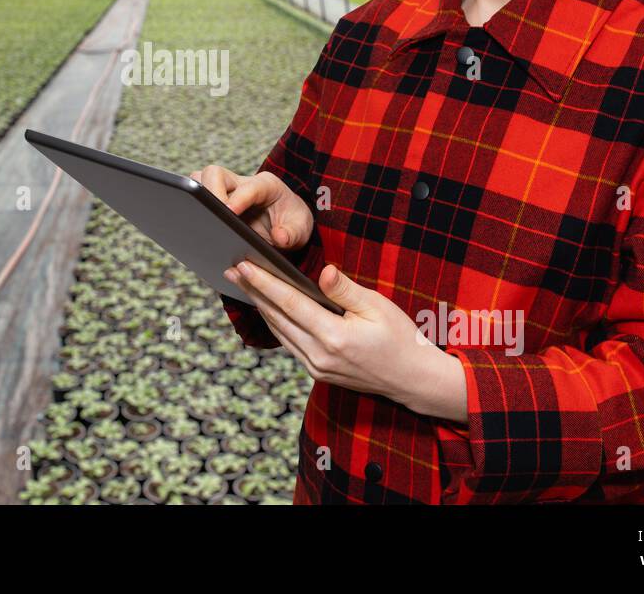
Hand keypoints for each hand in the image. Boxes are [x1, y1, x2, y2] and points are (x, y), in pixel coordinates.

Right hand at [191, 166, 312, 252]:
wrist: (284, 224)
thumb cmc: (292, 223)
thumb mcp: (301, 230)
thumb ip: (293, 233)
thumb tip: (279, 237)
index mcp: (267, 186)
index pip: (250, 187)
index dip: (239, 198)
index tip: (229, 211)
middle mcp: (242, 183)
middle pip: (214, 173)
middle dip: (209, 192)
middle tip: (210, 217)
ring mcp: (225, 191)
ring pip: (199, 180)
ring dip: (196, 197)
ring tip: (198, 220)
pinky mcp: (213, 201)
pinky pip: (196, 198)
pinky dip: (191, 208)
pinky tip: (192, 229)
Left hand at [223, 259, 464, 419]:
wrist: (412, 379)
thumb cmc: (400, 338)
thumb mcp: (377, 307)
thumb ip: (345, 290)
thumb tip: (323, 272)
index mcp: (334, 337)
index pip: (289, 303)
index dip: (264, 282)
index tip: (243, 265)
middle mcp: (319, 356)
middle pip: (276, 317)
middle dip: (253, 291)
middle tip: (231, 269)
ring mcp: (316, 368)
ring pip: (278, 332)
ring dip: (259, 307)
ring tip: (242, 284)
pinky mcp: (317, 373)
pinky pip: (289, 343)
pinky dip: (275, 323)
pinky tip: (267, 308)